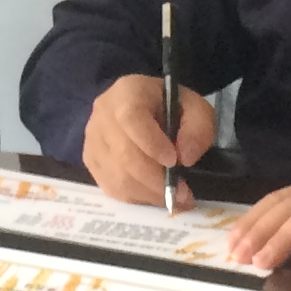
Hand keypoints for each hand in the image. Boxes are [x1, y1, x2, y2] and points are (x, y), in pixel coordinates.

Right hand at [81, 73, 217, 207]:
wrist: (147, 107)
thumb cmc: (172, 107)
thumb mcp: (196, 109)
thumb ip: (198, 129)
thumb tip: (184, 158)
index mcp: (127, 92)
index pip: (130, 119)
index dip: (151, 144)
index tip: (174, 162)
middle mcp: (102, 115)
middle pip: (123, 154)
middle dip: (155, 180)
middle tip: (182, 193)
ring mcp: (93, 140)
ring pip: (116, 176)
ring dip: (149, 193)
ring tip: (173, 198)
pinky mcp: (91, 162)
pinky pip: (111, 188)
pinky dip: (137, 197)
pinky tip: (155, 194)